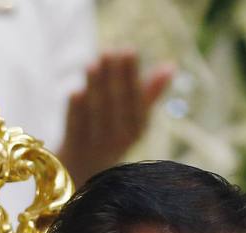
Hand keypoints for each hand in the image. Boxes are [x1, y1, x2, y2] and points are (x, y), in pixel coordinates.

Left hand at [58, 50, 173, 185]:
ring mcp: (96, 146)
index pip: (136, 101)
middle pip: (116, 105)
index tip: (129, 50)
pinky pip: (75, 129)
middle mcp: (119, 140)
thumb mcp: (133, 117)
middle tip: (110, 50)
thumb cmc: (112, 134)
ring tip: (93, 63)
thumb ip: (150, 92)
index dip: (132, 76)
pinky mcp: (73, 150)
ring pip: (96, 114)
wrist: (83, 170)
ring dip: (94, 89)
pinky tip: (76, 92)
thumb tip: (171, 66)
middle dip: (113, 77)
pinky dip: (75, 112)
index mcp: (136, 130)